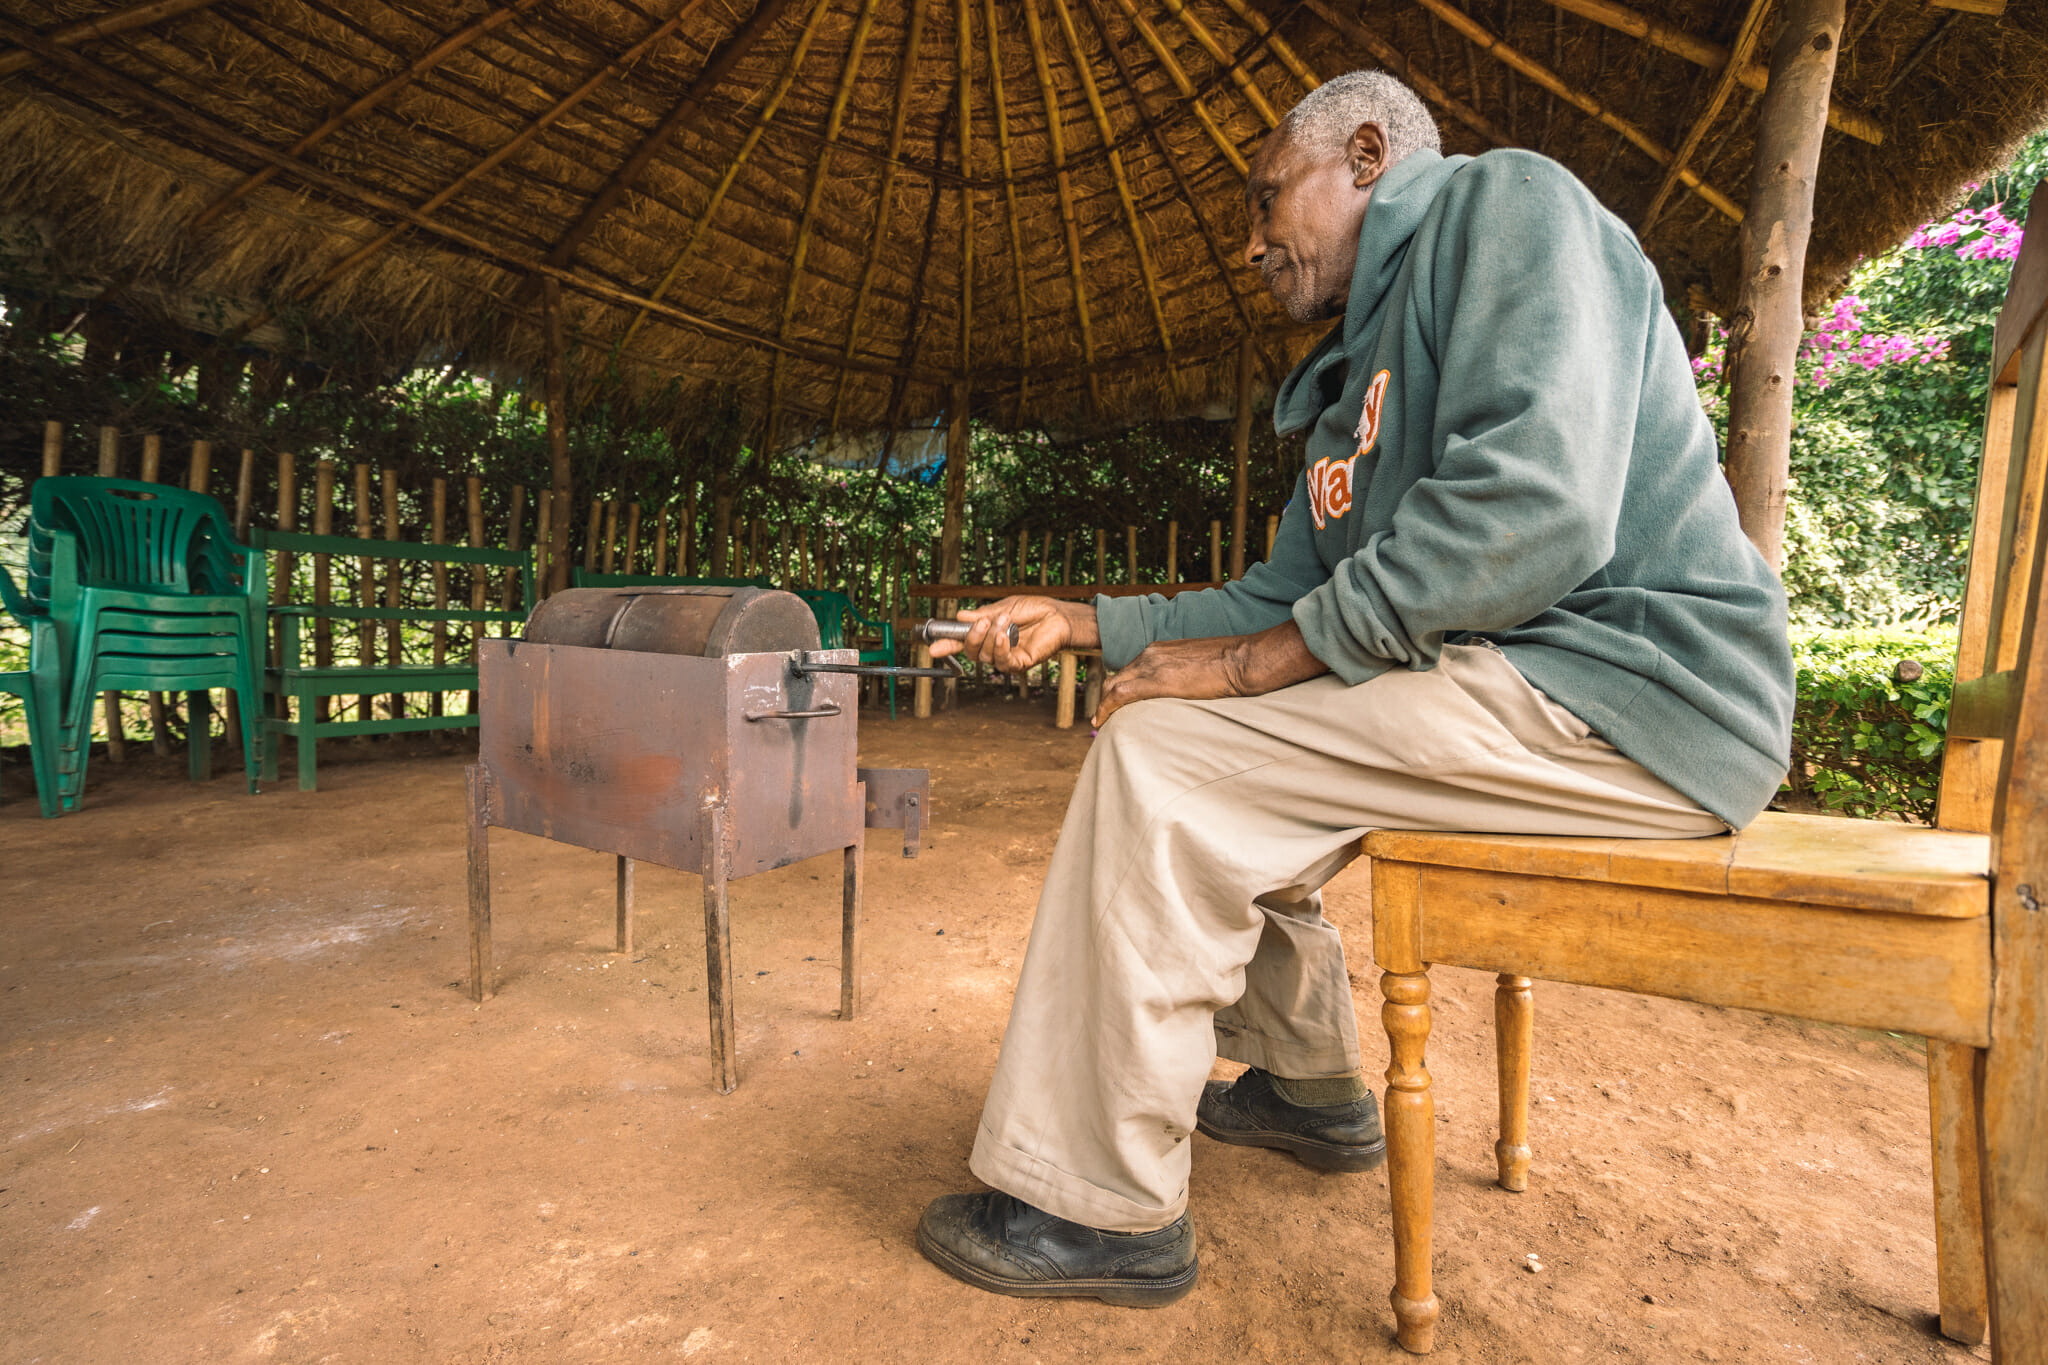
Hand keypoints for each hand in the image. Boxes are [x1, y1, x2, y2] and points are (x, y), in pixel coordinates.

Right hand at [927, 597, 1098, 673]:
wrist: (1058, 615)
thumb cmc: (1034, 609)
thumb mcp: (1004, 607)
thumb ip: (982, 615)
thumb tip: (959, 617)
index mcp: (987, 633)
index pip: (963, 641)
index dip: (947, 644)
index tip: (933, 647)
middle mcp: (994, 648)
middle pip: (971, 651)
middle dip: (971, 637)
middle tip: (981, 622)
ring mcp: (1006, 657)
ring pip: (985, 656)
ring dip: (992, 636)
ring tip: (1006, 621)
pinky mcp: (1019, 664)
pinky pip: (1002, 662)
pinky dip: (1000, 648)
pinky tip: (1005, 636)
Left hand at [1093, 619, 1329, 726]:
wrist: (1241, 660)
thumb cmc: (1229, 664)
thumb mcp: (1197, 664)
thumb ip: (1182, 673)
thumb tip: (1181, 688)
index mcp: (1160, 650)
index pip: (1129, 670)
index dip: (1118, 689)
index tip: (1113, 704)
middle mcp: (1150, 654)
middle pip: (1116, 678)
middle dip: (1106, 699)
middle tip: (1101, 719)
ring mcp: (1151, 666)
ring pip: (1113, 686)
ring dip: (1104, 706)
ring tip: (1099, 725)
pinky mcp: (1157, 681)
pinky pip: (1120, 696)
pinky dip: (1106, 709)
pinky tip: (1101, 723)